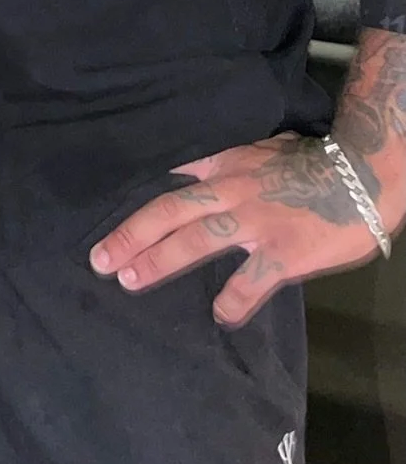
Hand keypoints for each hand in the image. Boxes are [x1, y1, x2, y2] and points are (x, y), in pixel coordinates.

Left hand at [90, 132, 387, 327]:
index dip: (140, 203)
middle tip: (100, 259)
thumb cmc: (317, 160)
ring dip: (158, 261)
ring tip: (130, 280)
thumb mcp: (263, 148)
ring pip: (194, 241)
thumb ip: (230, 162)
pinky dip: (233, 300)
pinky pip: (249, 282)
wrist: (364, 173)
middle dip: (130, 235)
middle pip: (168, 212)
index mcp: (226, 166)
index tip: (110, 223)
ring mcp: (255, 223)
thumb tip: (199, 169)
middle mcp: (231, 192)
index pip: (172, 181)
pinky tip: (220, 315)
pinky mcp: (283, 253)